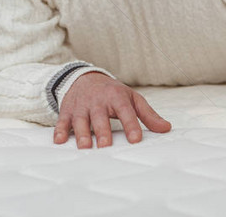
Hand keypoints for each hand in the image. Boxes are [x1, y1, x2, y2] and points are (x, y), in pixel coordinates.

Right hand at [53, 72, 171, 148]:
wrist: (84, 78)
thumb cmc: (112, 92)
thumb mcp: (131, 98)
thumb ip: (148, 115)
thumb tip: (166, 128)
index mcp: (116, 97)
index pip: (125, 111)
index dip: (131, 125)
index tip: (136, 139)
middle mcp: (98, 101)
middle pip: (100, 117)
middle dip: (102, 130)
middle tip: (105, 145)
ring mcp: (81, 106)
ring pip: (80, 120)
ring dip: (81, 133)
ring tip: (85, 147)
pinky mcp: (67, 110)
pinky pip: (63, 121)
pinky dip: (60, 131)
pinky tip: (59, 141)